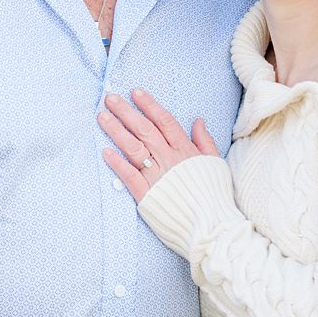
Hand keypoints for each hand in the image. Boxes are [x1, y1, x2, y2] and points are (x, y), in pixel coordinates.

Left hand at [97, 90, 218, 203]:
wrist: (211, 224)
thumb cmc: (215, 195)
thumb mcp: (215, 163)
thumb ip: (205, 141)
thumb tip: (198, 121)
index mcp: (185, 150)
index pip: (164, 121)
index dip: (149, 105)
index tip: (135, 92)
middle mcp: (169, 159)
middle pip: (144, 130)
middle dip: (126, 112)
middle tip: (110, 98)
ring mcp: (156, 176)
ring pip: (133, 147)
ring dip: (116, 131)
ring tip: (102, 117)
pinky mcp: (146, 195)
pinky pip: (129, 176)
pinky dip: (117, 163)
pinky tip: (105, 151)